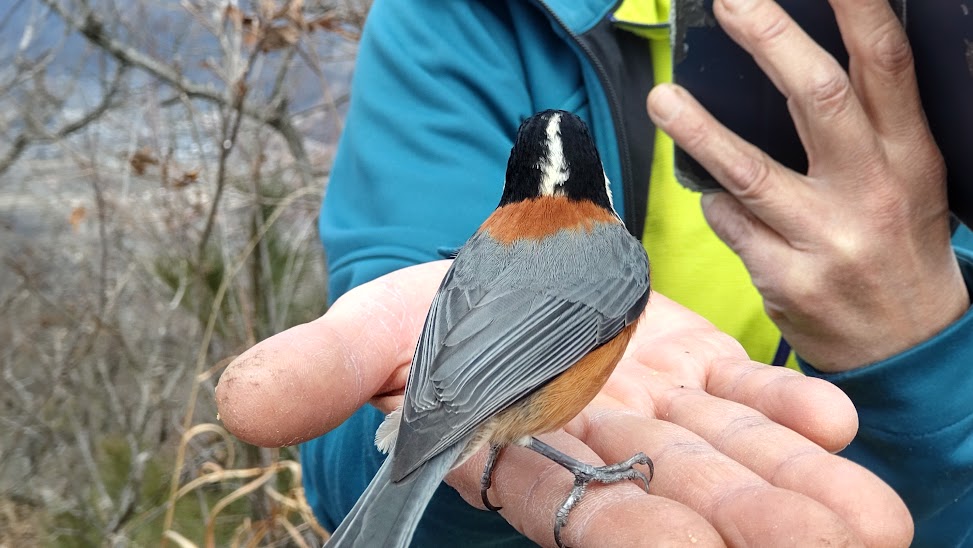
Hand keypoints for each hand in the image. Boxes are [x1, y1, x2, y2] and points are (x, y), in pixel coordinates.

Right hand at [217, 261, 911, 546]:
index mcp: (520, 453)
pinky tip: (836, 420)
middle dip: (752, 528)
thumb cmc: (434, 315)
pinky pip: (746, 395)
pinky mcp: (697, 368)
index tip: (681, 547)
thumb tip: (239, 404)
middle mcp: (598, 446)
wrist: (497, 273)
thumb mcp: (372, 330)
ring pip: (731, 460)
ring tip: (870, 521)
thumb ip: (322, 369)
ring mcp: (657, 410)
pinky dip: (787, 407)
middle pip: (679, 497)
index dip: (625, 525)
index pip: (573, 504)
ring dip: (800, 490)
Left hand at [648, 0, 968, 371]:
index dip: (857, 9)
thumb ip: (867, 128)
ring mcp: (826, 240)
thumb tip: (798, 65)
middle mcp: (872, 192)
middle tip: (730, 3)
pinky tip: (719, 200)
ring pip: (749, 171)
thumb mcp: (909, 181)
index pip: (886, 66)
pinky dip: (715, 205)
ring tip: (660, 99)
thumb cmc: (900, 249)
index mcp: (910, 157)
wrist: (908, 347)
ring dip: (698, 130)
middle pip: (817, 98)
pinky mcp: (785, 280)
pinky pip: (729, 224)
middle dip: (770, 41)